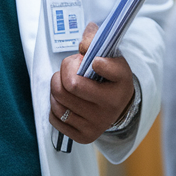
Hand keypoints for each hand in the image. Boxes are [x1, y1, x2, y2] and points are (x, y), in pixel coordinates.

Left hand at [49, 22, 136, 143]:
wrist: (118, 106)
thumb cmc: (110, 77)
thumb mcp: (111, 56)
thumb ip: (96, 41)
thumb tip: (85, 38)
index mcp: (121, 84)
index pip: (102, 67)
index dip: (93, 60)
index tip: (94, 61)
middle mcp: (110, 108)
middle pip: (70, 84)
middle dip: (64, 70)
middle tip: (70, 67)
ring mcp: (96, 124)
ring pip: (58, 100)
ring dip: (56, 85)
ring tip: (66, 82)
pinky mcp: (84, 136)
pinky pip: (54, 116)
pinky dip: (54, 104)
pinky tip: (65, 99)